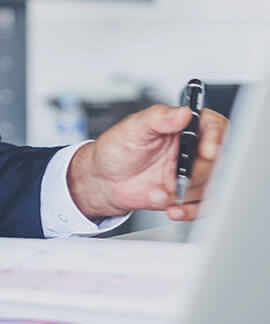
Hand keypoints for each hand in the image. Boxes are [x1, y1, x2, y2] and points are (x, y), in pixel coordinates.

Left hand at [67, 104, 228, 220]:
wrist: (104, 179)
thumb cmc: (117, 148)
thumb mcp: (132, 128)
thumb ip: (157, 118)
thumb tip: (182, 112)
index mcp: (182, 127)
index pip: (214, 126)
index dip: (216, 137)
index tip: (207, 150)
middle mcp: (190, 149)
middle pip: (218, 160)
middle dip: (198, 173)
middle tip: (175, 178)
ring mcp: (191, 173)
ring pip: (211, 185)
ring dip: (187, 193)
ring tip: (160, 191)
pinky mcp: (188, 194)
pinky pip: (202, 206)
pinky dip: (189, 211)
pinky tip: (172, 208)